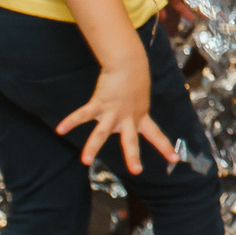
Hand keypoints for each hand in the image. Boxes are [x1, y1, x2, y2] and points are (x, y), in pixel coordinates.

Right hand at [55, 49, 176, 173]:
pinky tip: (60, 129)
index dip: (165, 147)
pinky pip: (83, 114)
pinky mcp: (100, 103)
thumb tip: (122, 120)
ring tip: (85, 161)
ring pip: (102, 133)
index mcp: (140, 117)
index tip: (175, 159)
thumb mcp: (139, 100)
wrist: (129, 63)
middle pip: (131, 140)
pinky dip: (70, 122)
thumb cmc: (134, 81)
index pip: (156, 134)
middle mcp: (128, 118)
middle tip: (137, 171)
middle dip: (133, 156)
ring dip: (92, 147)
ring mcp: (114, 112)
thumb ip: (133, 112)